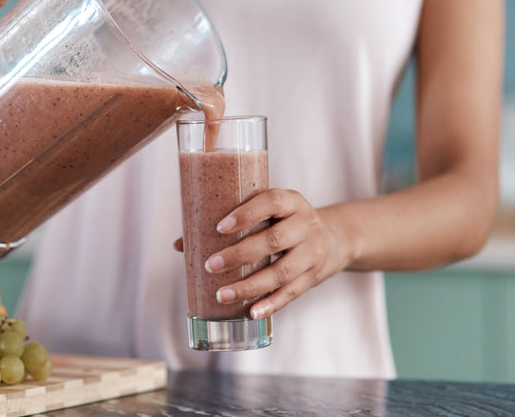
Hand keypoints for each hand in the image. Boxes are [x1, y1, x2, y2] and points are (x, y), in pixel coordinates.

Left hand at [174, 189, 351, 319]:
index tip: (220, 228)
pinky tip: (251, 312)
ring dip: (249, 286)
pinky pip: (291, 293)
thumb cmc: (284, 222)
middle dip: (240, 254)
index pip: (271, 202)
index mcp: (291, 201)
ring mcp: (312, 252)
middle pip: (273, 240)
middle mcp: (306, 224)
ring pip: (281, 272)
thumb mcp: (267, 213)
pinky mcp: (313, 277)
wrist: (333, 239)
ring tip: (222, 295)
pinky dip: (270, 304)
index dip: (246, 214)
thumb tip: (181, 244)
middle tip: (211, 265)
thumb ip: (230, 223)